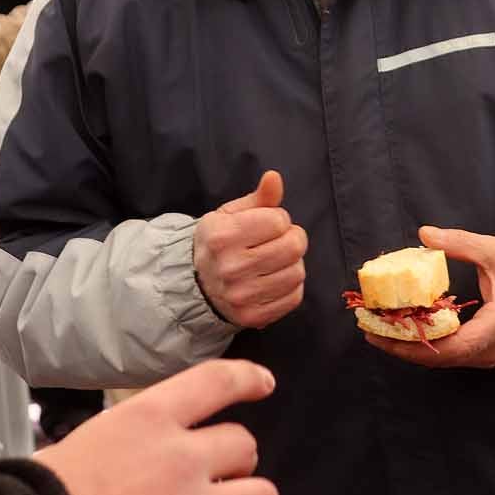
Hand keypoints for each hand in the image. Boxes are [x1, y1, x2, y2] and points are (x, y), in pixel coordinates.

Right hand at [35, 358, 279, 494]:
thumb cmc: (43, 493)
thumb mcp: (92, 438)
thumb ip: (133, 438)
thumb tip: (140, 450)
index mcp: (151, 417)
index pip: (217, 381)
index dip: (249, 379)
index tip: (264, 384)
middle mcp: (182, 456)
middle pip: (246, 445)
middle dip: (237, 464)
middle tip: (216, 480)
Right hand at [194, 170, 307, 329]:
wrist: (197, 284)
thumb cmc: (219, 242)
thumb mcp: (231, 214)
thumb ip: (259, 197)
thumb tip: (274, 178)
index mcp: (222, 236)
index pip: (278, 221)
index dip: (278, 219)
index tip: (267, 224)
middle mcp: (230, 268)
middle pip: (293, 247)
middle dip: (292, 238)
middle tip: (279, 240)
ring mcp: (241, 296)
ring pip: (297, 273)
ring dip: (293, 263)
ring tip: (276, 259)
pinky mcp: (252, 317)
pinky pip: (294, 297)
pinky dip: (291, 285)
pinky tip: (275, 278)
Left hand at [363, 223, 494, 369]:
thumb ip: (460, 243)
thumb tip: (424, 234)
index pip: (454, 346)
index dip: (416, 343)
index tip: (385, 332)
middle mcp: (492, 348)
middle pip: (441, 358)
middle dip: (402, 346)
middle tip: (369, 329)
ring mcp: (487, 355)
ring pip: (442, 360)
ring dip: (409, 347)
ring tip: (377, 329)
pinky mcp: (481, 353)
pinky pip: (448, 355)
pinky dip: (423, 345)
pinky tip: (401, 329)